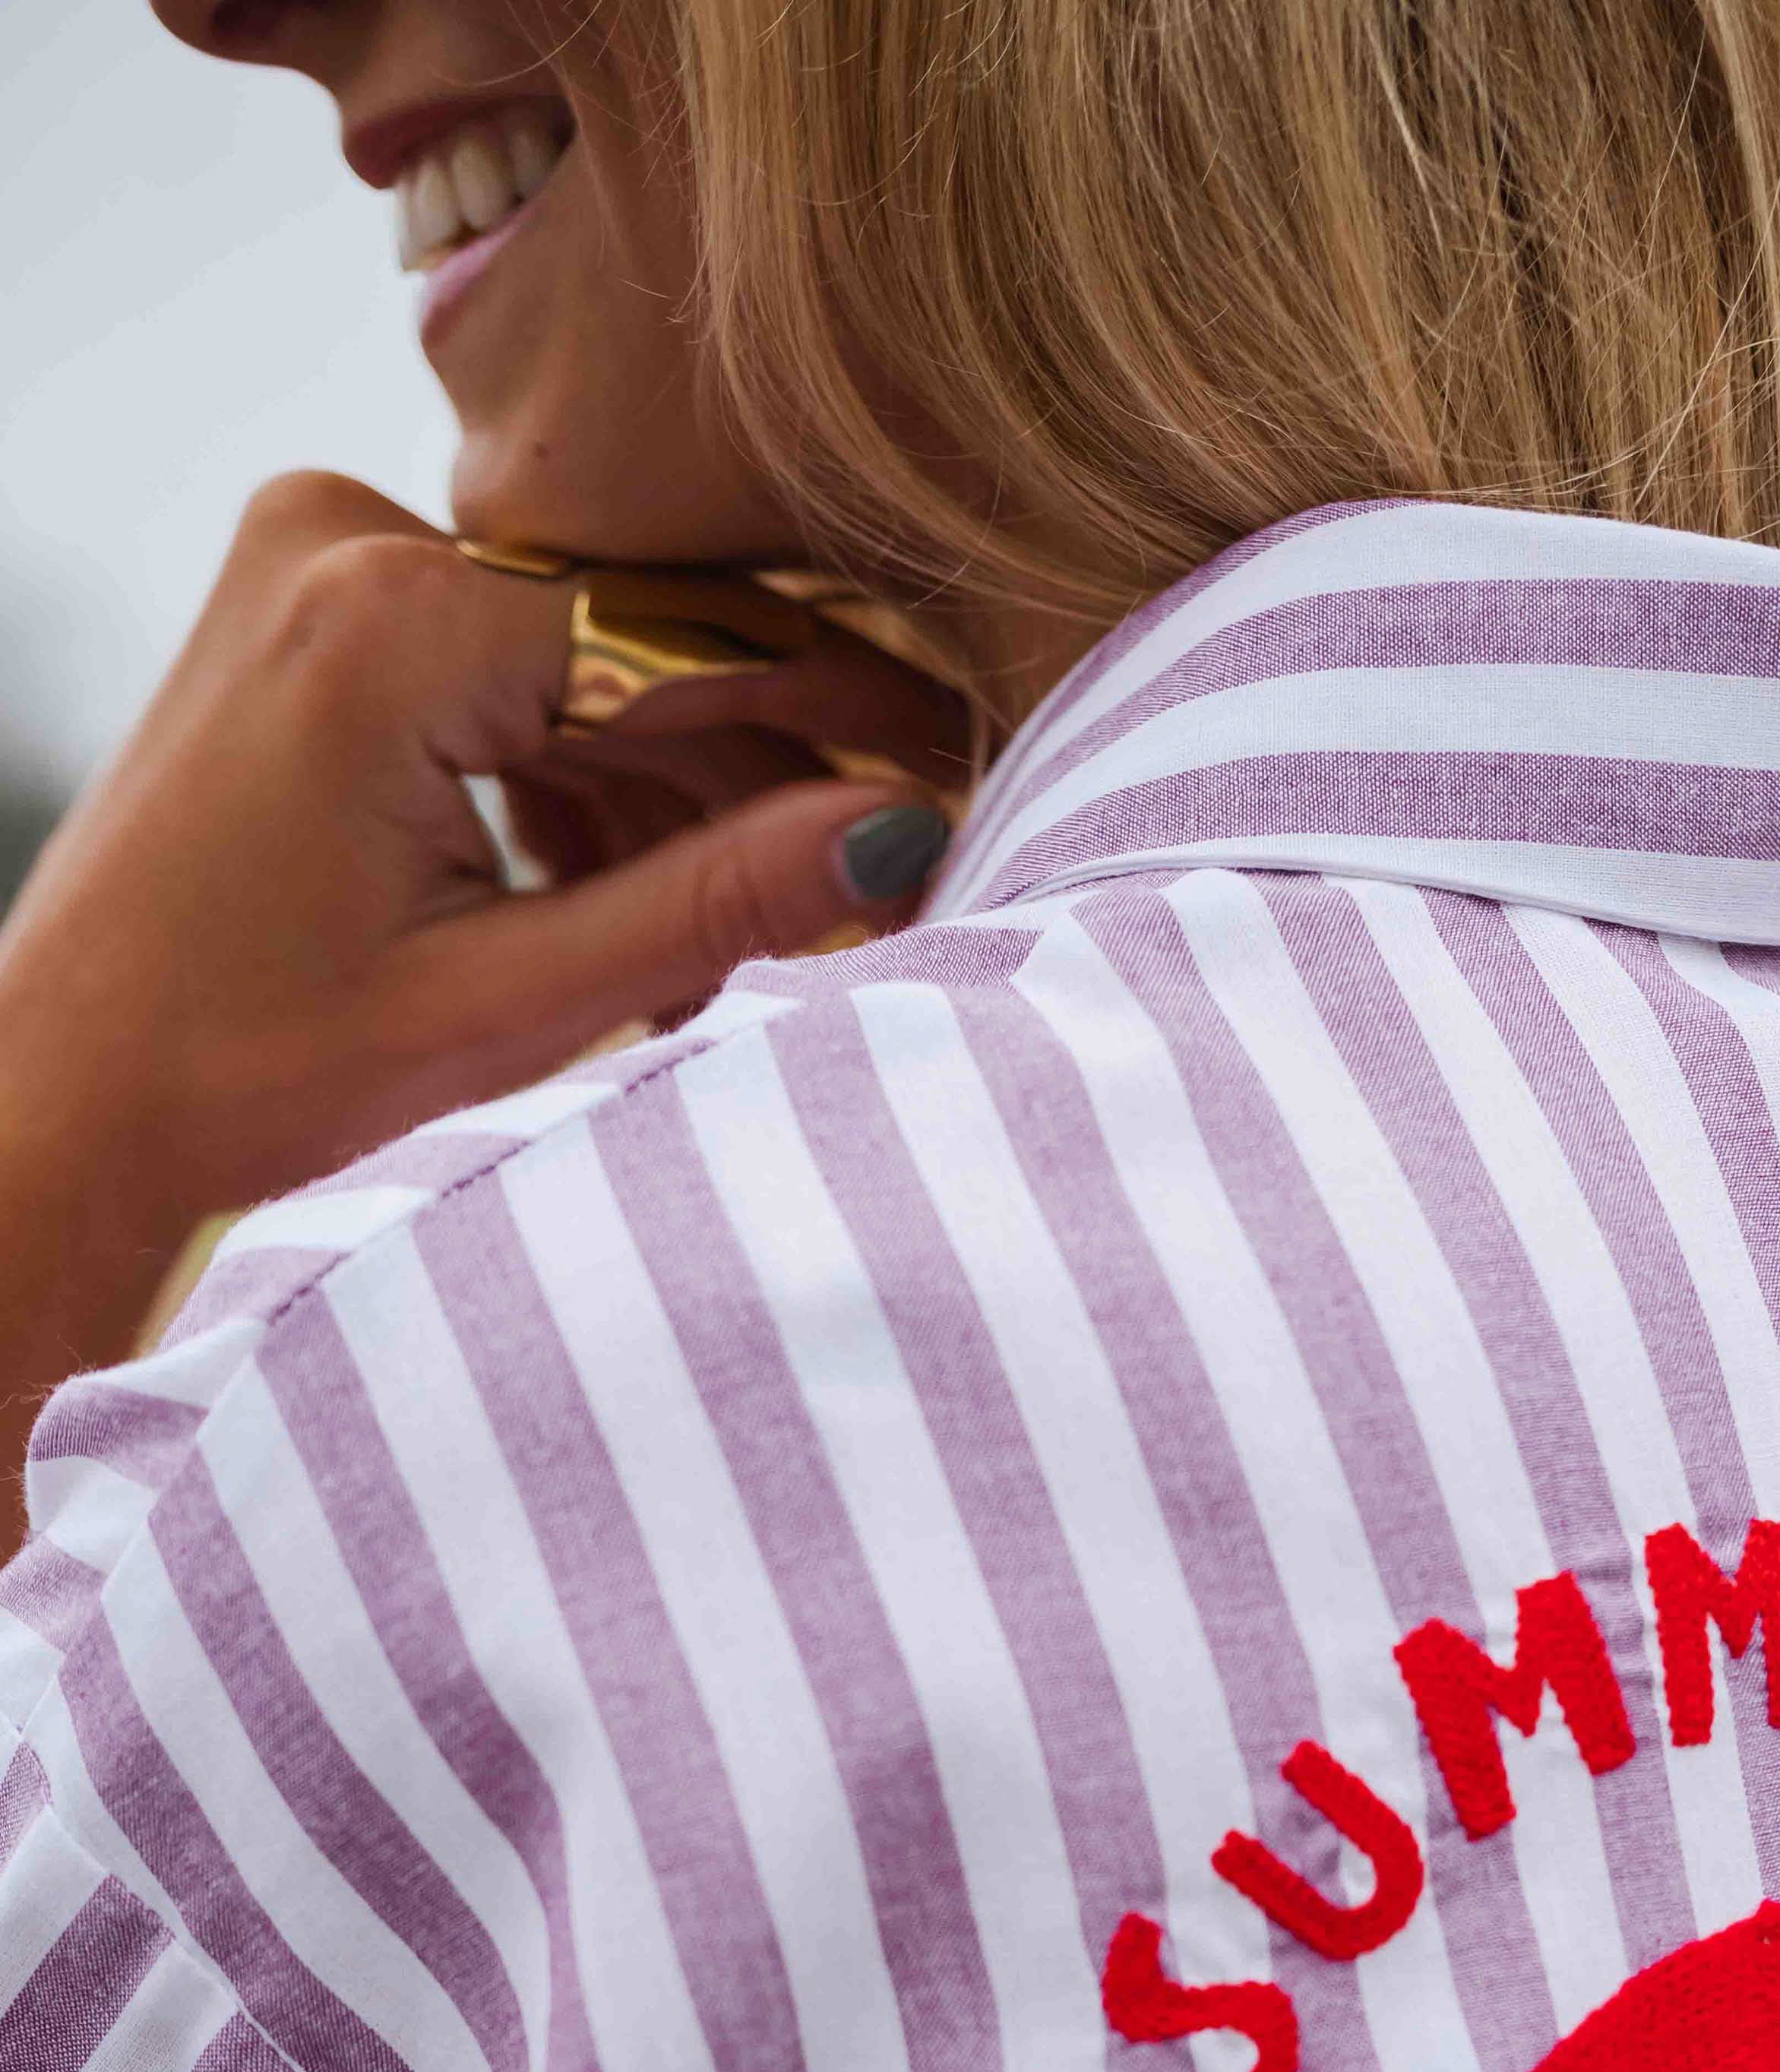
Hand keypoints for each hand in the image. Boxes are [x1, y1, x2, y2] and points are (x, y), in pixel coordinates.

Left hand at [0, 471, 967, 1522]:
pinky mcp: (314, 598)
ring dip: (658, 803)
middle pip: (639, 647)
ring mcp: (320, 557)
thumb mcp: (510, 1004)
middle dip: (742, 785)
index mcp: (392, 622)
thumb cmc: (248, 1067)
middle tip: (849, 897)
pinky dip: (569, 778)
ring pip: (582, 663)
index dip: (832, 723)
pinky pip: (504, 665)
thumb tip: (898, 837)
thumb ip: (712, 906)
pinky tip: (597, 901)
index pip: (686, 644)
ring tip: (694, 960)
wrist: (63, 1082)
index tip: (951, 775)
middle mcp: (346, 541)